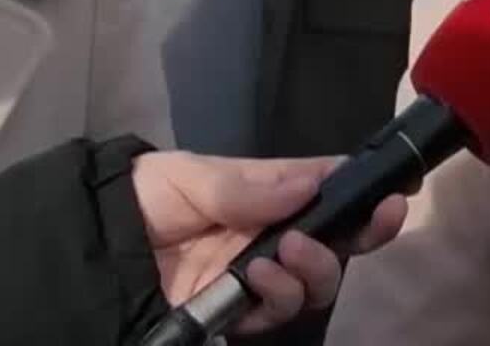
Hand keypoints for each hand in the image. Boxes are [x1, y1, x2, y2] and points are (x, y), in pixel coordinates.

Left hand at [132, 151, 409, 335]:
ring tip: (285, 253)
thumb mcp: (191, 176)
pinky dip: (279, 297)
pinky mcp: (238, 311)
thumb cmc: (143, 198)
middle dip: (368, 231)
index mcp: (271, 193)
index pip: (331, 188)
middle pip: (342, 239)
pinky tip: (257, 279)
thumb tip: (311, 184)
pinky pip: (278, 313)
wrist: (92, 250)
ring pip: (319, 281)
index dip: (368, 189)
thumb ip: (247, 185)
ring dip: (316, 267)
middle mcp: (276, 234)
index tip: (397, 187)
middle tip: (379, 220)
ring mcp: (260, 275)